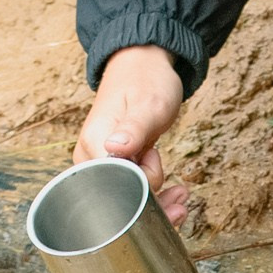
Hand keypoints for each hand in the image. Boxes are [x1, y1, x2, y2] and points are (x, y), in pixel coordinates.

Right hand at [75, 44, 191, 225]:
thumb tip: (115, 148)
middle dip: (151, 207)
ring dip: (157, 204)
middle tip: (179, 197)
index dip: (140, 191)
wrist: (144, 65)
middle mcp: (91, 159)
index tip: (161, 174)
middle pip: (117, 202)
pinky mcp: (115, 167)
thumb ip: (134, 128)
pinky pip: (132, 191)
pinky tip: (175, 194)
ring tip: (182, 195)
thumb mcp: (148, 103)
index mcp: (93, 144)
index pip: (111, 188)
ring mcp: (102, 164)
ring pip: (127, 201)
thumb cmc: (146, 80)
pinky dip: (154, 196)